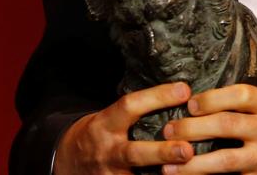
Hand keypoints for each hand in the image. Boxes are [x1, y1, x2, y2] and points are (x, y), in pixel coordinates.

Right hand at [54, 82, 194, 173]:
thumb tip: (180, 91)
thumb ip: (137, 109)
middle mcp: (107, 151)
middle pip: (134, 153)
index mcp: (105, 124)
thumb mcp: (110, 117)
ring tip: (188, 169)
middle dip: (162, 152)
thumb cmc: (100, 133)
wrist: (69, 160)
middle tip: (187, 149)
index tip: (185, 91)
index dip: (157, 97)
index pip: (130, 106)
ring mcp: (110, 173)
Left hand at [160, 84, 256, 174]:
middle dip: (193, 129)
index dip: (213, 98)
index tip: (191, 103)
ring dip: (193, 164)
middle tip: (169, 130)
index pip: (241, 96)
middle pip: (226, 126)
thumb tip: (207, 101)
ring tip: (169, 167)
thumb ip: (249, 105)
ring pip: (224, 161)